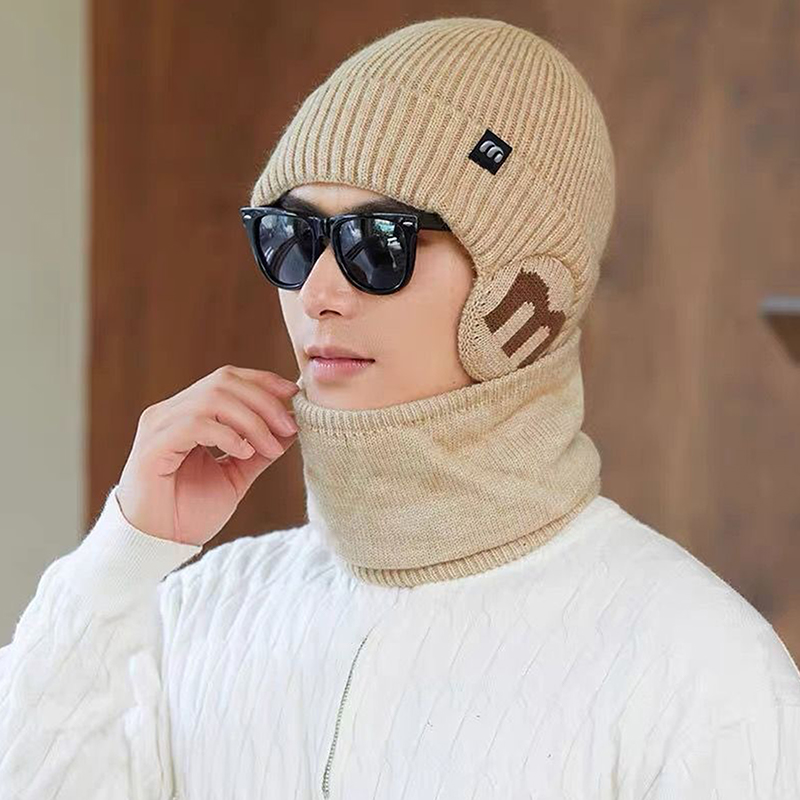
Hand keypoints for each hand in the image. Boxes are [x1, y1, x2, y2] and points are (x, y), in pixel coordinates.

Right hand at [115, 365, 299, 546]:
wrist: (159, 546)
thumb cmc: (189, 513)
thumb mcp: (235, 475)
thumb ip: (259, 450)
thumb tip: (290, 427)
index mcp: (187, 414)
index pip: (228, 379)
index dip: (263, 381)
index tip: (294, 394)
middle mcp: (170, 412)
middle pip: (224, 381)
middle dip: (264, 400)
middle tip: (288, 427)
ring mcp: (159, 426)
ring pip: (213, 398)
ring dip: (251, 420)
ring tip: (269, 447)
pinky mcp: (153, 446)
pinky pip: (195, 424)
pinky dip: (226, 434)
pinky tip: (243, 452)